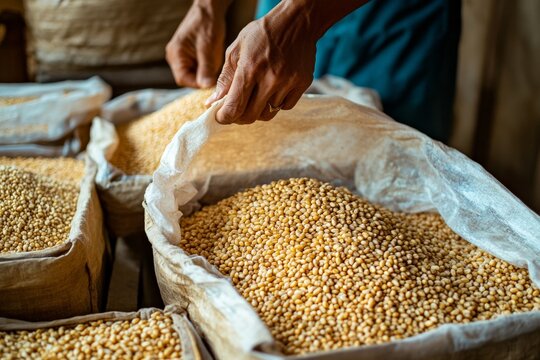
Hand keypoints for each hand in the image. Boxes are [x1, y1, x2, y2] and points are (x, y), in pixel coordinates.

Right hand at [166, 0, 228, 87]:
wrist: (209, 8)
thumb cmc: (207, 23)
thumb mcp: (208, 47)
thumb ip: (206, 68)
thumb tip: (206, 87)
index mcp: (175, 54)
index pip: (183, 79)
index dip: (198, 84)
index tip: (213, 81)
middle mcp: (175, 57)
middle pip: (188, 78)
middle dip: (203, 77)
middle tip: (216, 69)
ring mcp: (181, 56)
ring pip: (194, 74)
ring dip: (206, 72)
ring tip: (215, 60)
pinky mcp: (189, 55)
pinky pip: (198, 68)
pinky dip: (207, 66)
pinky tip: (213, 58)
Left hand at [205, 2, 317, 123]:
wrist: (296, 22)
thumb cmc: (262, 34)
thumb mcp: (236, 50)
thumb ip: (225, 78)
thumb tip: (213, 102)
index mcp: (250, 69)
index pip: (234, 107)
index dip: (224, 117)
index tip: (221, 116)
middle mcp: (270, 79)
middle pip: (251, 116)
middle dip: (239, 117)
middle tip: (236, 109)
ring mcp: (288, 83)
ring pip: (268, 113)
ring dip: (258, 109)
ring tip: (256, 95)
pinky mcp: (302, 85)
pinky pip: (285, 107)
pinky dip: (276, 103)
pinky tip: (274, 89)